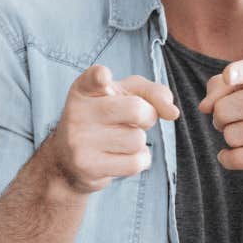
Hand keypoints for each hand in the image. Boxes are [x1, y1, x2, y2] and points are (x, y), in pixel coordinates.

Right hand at [46, 64, 180, 193]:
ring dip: (138, 142)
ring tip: (120, 140)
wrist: (69, 160)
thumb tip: (172, 112)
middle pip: (137, 110)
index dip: (101, 76)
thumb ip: (154, 93)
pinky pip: (135, 163)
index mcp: (84, 88)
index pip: (94, 78)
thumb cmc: (106, 119)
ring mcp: (79, 140)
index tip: (104, 77)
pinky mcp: (87, 166)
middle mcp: (77, 112)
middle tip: (132, 121)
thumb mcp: (126, 96)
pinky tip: (121, 157)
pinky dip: (138, 160)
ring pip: (137, 139)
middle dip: (147, 117)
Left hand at [196, 58, 242, 177]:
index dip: (238, 72)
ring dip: (230, 138)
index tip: (229, 77)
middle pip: (224, 110)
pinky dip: (227, 158)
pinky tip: (233, 154)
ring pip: (230, 135)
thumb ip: (226, 85)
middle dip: (220, 117)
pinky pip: (237, 158)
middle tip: (233, 119)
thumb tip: (204, 106)